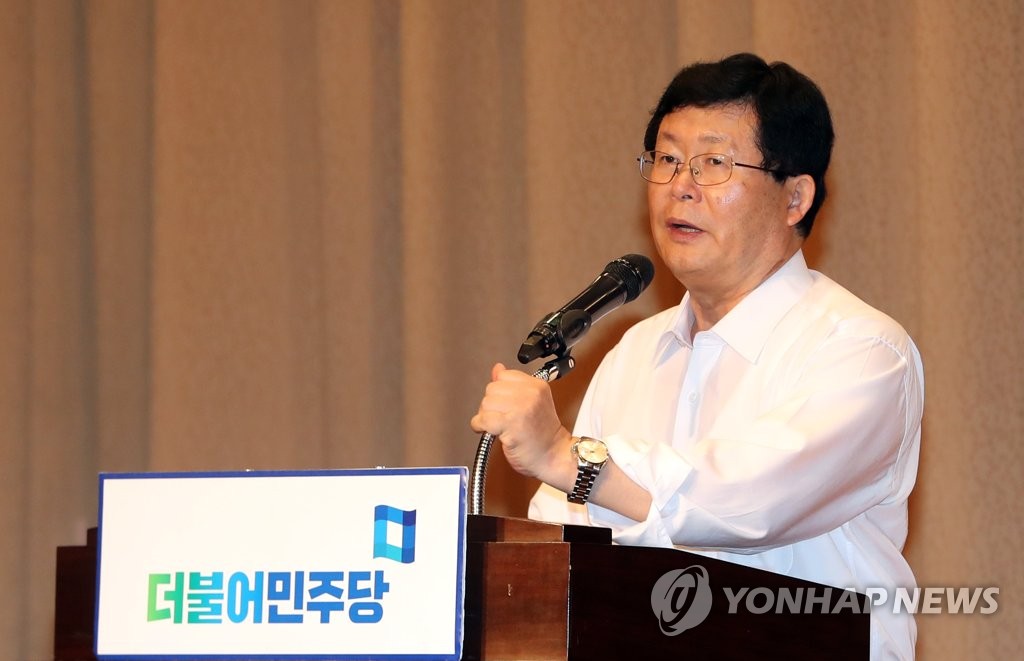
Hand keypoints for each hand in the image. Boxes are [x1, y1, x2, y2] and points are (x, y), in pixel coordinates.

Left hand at [470, 363, 572, 480]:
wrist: (554, 457)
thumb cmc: (543, 435)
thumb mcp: (532, 402)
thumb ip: (513, 385)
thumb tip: (497, 369)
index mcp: (537, 386)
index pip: (504, 376)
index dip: (500, 392)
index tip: (504, 405)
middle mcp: (530, 394)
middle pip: (492, 389)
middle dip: (491, 405)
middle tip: (501, 418)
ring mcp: (522, 408)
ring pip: (486, 403)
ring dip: (486, 417)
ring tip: (498, 426)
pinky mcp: (512, 424)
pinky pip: (483, 419)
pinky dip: (480, 427)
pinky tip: (491, 432)